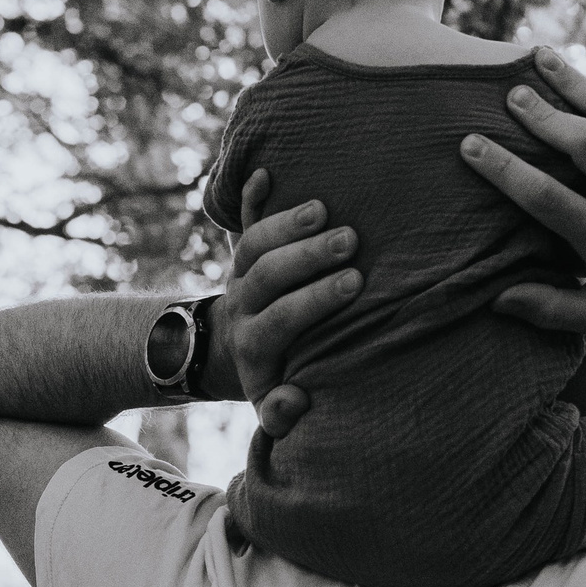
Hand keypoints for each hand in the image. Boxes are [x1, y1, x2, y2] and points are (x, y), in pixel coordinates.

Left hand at [207, 168, 360, 436]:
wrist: (230, 348)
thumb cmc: (273, 374)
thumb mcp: (272, 405)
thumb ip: (282, 413)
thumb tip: (294, 402)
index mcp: (254, 341)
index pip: (280, 318)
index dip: (314, 300)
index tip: (354, 284)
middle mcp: (244, 302)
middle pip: (266, 274)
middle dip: (306, 256)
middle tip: (349, 241)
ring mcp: (240, 272)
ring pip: (252, 243)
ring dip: (285, 223)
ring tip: (324, 208)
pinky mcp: (241, 249)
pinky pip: (237, 219)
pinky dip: (247, 195)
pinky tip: (264, 174)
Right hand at [460, 49, 585, 337]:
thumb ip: (550, 308)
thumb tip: (495, 300)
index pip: (546, 197)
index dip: (504, 169)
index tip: (470, 144)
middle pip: (584, 141)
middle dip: (544, 112)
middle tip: (509, 93)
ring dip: (576, 81)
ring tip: (540, 55)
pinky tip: (575, 87)